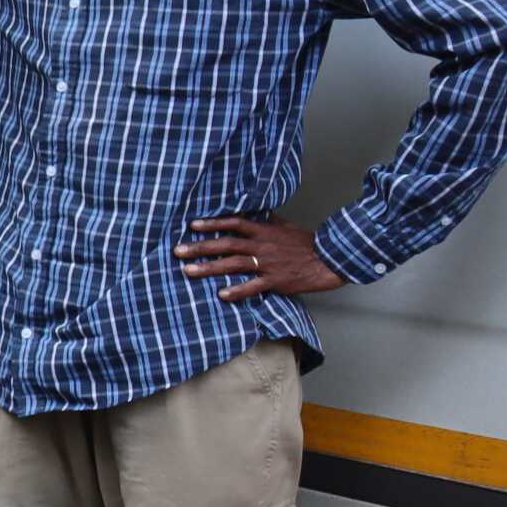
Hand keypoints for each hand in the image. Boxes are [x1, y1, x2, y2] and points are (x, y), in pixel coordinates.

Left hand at [175, 214, 343, 300]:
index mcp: (264, 231)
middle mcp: (262, 246)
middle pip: (226, 244)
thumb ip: (267, 220)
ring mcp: (267, 264)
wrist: (329, 259)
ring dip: (209, 268)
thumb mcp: (285, 226)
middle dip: (200, 247)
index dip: (213, 224)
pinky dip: (237, 291)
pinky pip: (253, 286)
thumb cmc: (306, 243)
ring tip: (187, 271)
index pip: (234, 224)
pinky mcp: (275, 281)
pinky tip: (221, 295)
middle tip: (178, 250)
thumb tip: (256, 211)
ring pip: (233, 265)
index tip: (192, 225)